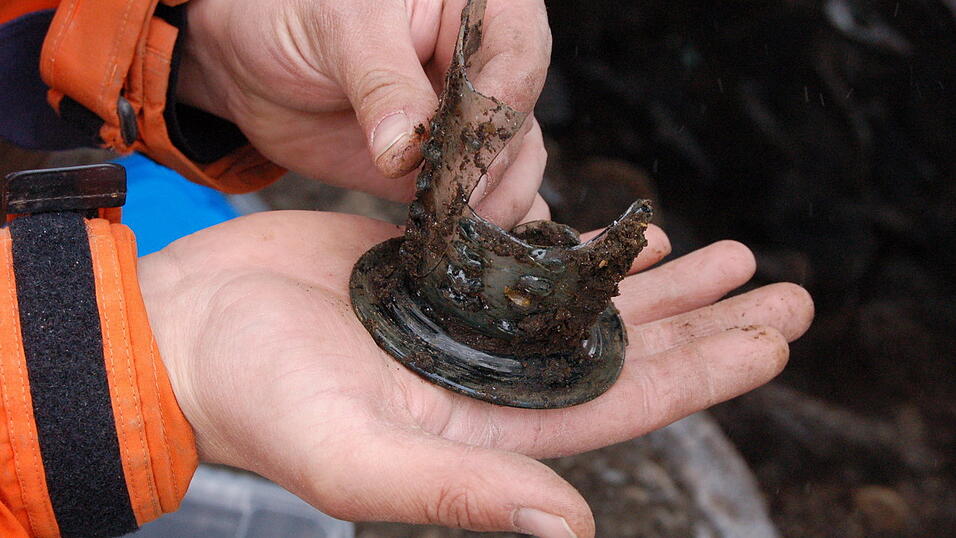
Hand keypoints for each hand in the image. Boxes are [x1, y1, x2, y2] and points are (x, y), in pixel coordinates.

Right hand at [138, 211, 812, 536]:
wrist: (192, 332)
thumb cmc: (257, 403)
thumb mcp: (356, 461)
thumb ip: (462, 495)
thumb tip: (570, 530)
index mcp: (495, 426)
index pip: (629, 399)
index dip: (709, 370)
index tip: (777, 338)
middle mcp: (498, 377)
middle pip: (631, 348)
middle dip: (713, 322)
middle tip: (788, 290)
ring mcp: (475, 323)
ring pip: (593, 299)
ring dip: (665, 281)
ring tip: (732, 253)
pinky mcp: (444, 273)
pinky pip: (534, 256)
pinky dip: (586, 244)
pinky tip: (630, 231)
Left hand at [177, 0, 550, 228]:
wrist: (250, 61)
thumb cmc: (295, 14)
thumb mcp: (339, 30)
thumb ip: (382, 85)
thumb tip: (408, 154)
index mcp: (477, 8)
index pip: (517, 57)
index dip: (497, 111)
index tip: (462, 157)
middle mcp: (486, 63)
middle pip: (520, 121)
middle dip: (491, 170)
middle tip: (453, 212)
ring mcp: (468, 119)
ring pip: (512, 166)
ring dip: (490, 207)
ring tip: (452, 239)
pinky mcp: (444, 167)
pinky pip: (478, 198)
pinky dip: (476, 227)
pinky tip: (460, 250)